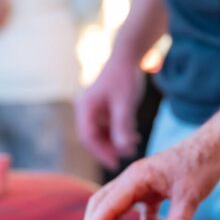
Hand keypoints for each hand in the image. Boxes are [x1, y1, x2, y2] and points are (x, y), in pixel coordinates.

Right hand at [75, 53, 143, 169]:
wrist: (128, 56)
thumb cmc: (125, 77)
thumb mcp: (125, 103)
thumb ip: (123, 126)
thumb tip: (123, 150)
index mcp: (85, 107)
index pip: (87, 137)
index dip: (100, 152)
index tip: (115, 163)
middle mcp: (86, 110)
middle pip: (93, 138)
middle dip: (109, 149)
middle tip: (126, 157)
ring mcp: (94, 110)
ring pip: (101, 134)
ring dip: (115, 143)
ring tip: (133, 147)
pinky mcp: (103, 109)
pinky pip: (108, 127)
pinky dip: (119, 134)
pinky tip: (134, 138)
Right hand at [78, 134, 219, 219]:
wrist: (214, 146)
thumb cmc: (200, 164)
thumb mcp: (190, 196)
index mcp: (136, 178)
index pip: (108, 204)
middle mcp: (134, 179)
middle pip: (103, 202)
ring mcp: (143, 183)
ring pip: (118, 206)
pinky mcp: (154, 189)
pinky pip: (140, 209)